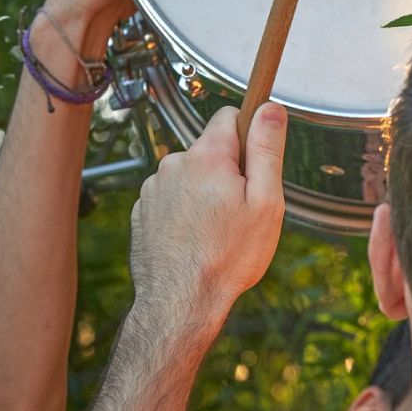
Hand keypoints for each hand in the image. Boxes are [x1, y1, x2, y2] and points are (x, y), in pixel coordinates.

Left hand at [129, 105, 287, 330]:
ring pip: (191, 175)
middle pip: (211, 150)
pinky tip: (196, 239)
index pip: (229, 116)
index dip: (249, 136)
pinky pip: (172, 197)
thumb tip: (270, 108)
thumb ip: (267, 149)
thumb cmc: (227, 257)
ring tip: (217, 230)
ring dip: (205, 192)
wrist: (180, 302)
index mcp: (206, 157)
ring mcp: (153, 189)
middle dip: (229, 171)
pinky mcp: (142, 212)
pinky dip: (185, 210)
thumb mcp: (266, 201)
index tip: (257, 165)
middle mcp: (173, 165)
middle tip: (241, 210)